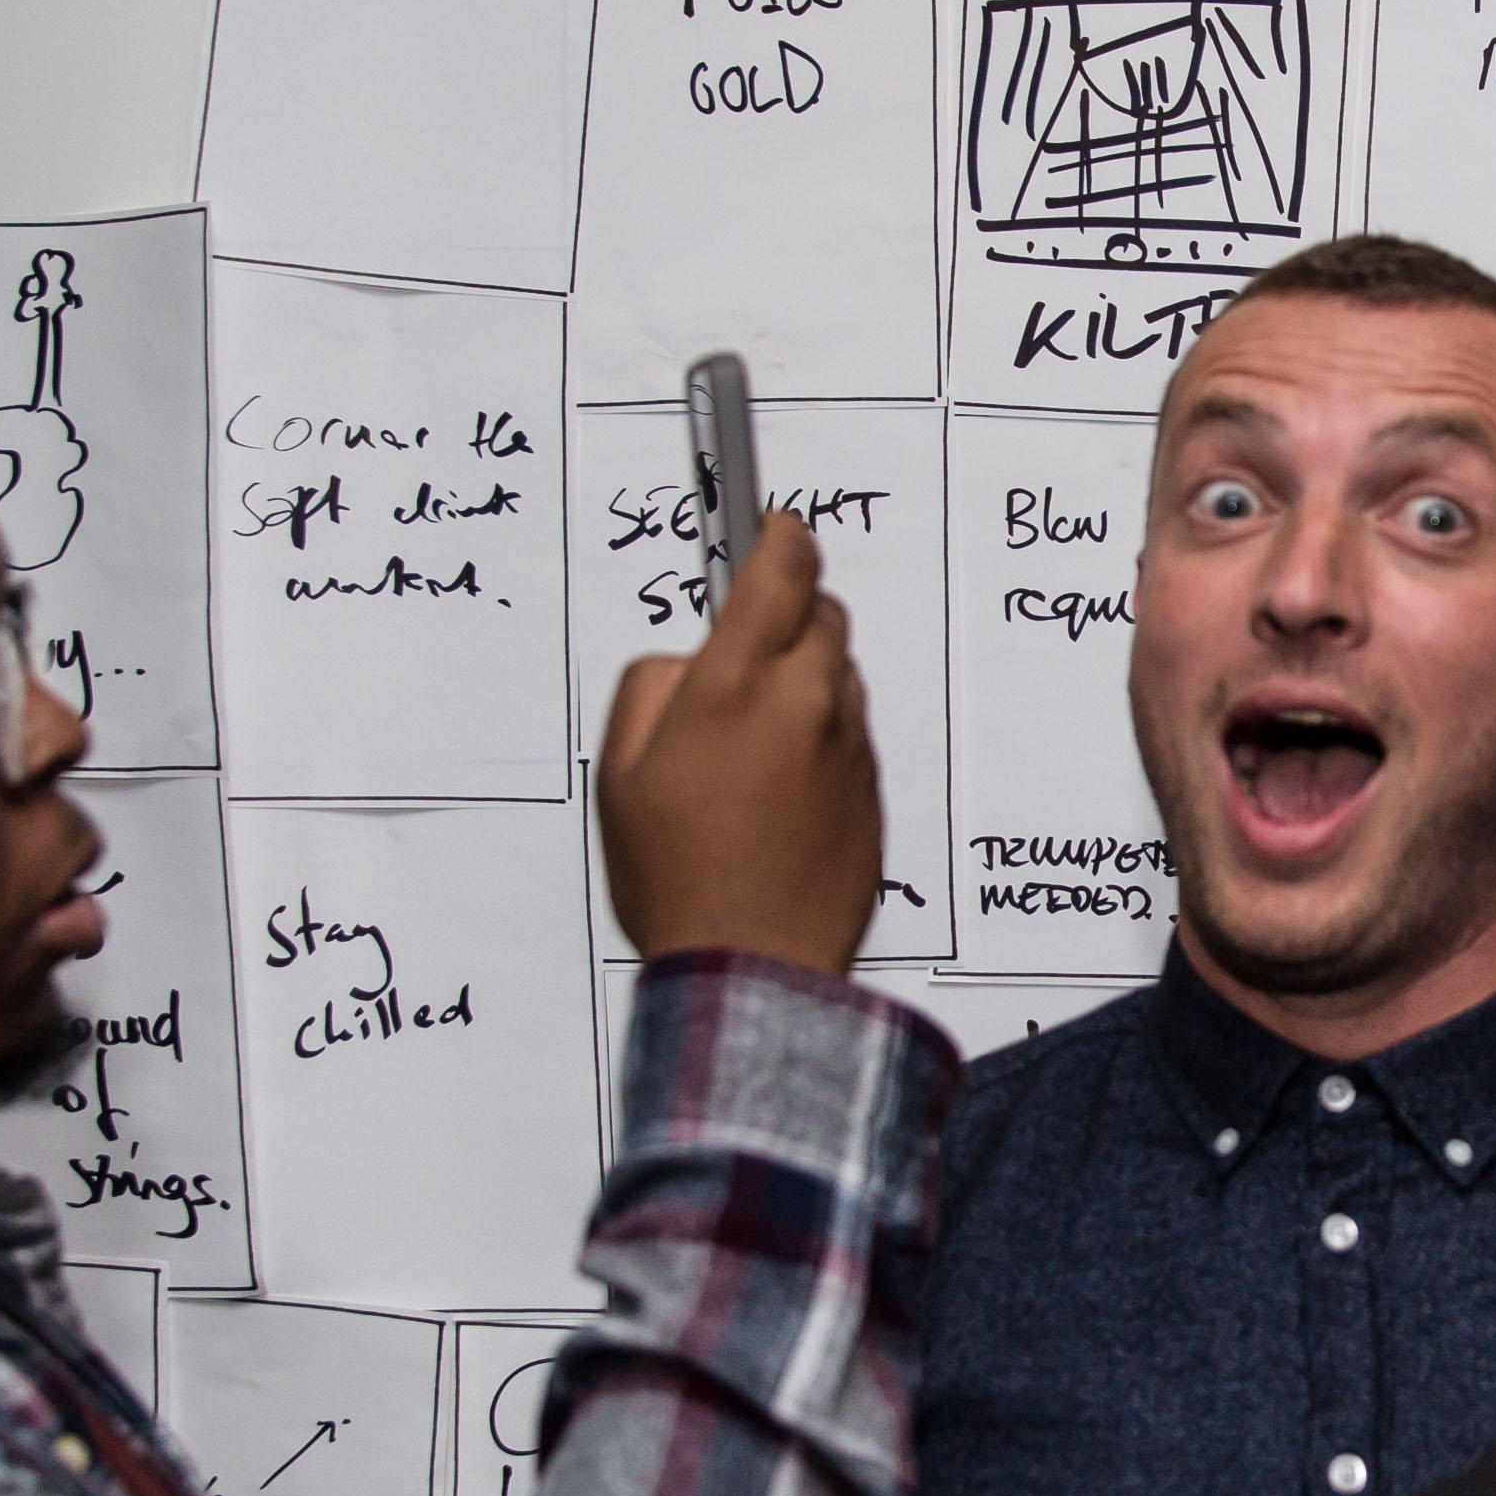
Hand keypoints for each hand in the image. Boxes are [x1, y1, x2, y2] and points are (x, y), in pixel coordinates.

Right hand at [599, 507, 883, 974]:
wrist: (754, 967)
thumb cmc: (677, 877)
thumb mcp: (622, 772)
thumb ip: (651, 688)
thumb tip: (689, 657)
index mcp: (735, 685)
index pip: (781, 566)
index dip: (779, 535)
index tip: (772, 528)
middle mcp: (804, 702)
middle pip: (821, 611)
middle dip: (788, 613)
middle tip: (745, 653)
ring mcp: (848, 745)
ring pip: (839, 672)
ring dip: (806, 678)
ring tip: (754, 743)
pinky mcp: (873, 788)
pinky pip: (851, 731)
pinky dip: (822, 734)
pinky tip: (781, 788)